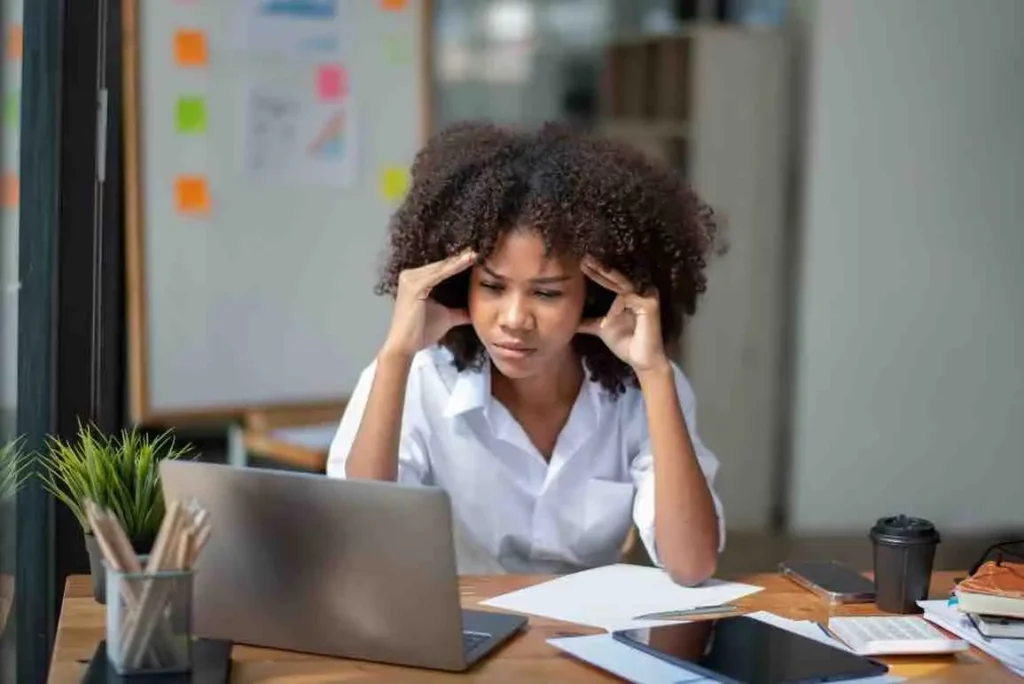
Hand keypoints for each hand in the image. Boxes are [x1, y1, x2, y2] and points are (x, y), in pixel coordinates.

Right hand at [381, 250, 475, 358]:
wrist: (405, 347)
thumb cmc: (421, 332)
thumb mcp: (447, 317)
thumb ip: (460, 312)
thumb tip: (477, 311)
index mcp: (416, 280)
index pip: (442, 268)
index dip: (460, 262)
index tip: (479, 256)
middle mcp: (410, 275)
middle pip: (441, 264)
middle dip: (461, 257)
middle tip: (480, 249)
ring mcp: (409, 279)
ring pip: (441, 267)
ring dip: (460, 259)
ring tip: (476, 253)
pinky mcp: (413, 285)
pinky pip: (438, 273)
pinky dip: (454, 267)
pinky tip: (468, 260)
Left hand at [577, 257, 668, 373]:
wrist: (640, 360)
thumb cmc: (624, 342)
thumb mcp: (601, 328)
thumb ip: (587, 322)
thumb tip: (568, 321)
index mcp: (626, 295)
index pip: (609, 281)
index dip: (595, 272)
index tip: (579, 263)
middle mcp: (637, 292)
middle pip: (615, 277)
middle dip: (598, 267)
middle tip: (582, 257)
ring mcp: (645, 295)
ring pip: (621, 282)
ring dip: (605, 273)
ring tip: (589, 264)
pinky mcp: (650, 303)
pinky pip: (630, 294)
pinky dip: (618, 292)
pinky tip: (607, 289)